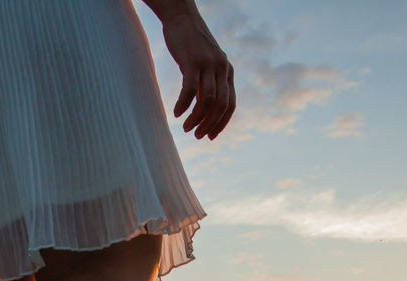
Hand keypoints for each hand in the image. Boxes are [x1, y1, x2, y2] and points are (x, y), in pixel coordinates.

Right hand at [161, 14, 234, 139]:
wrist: (181, 17)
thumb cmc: (190, 44)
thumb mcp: (204, 65)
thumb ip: (206, 84)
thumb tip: (203, 110)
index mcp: (227, 71)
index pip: (230, 105)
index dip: (221, 123)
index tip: (210, 136)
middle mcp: (222, 68)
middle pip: (221, 106)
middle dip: (209, 125)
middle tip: (196, 135)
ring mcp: (208, 64)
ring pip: (207, 101)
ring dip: (196, 119)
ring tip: (185, 128)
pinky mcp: (192, 61)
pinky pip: (190, 90)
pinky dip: (184, 105)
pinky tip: (176, 113)